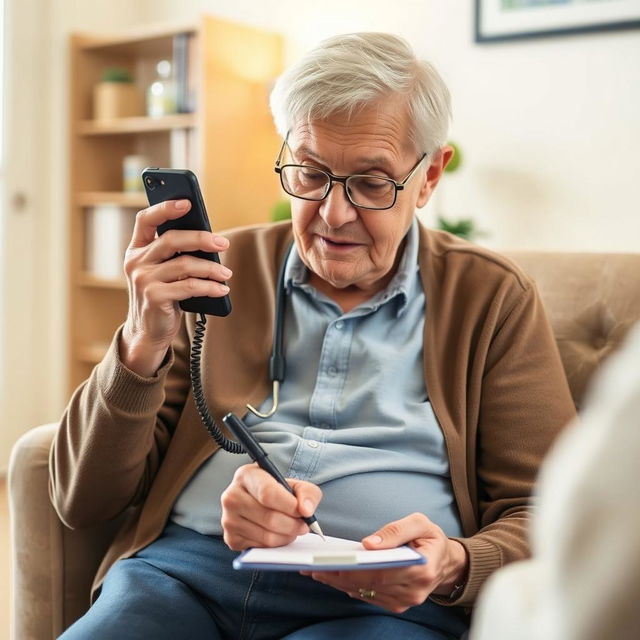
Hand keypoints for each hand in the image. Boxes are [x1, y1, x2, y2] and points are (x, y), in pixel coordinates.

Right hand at [120, 199, 231, 375]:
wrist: (148, 331)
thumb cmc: (162, 295)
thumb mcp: (164, 271)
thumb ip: (176, 254)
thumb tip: (209, 239)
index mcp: (137, 248)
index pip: (145, 220)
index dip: (165, 208)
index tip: (187, 203)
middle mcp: (136, 261)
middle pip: (172, 240)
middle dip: (201, 239)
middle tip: (223, 244)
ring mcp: (143, 279)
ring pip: (185, 265)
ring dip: (211, 268)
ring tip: (226, 273)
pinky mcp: (154, 297)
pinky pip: (189, 286)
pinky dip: (209, 287)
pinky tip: (221, 289)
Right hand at [220, 464, 322, 549]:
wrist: (261, 504)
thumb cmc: (278, 492)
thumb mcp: (295, 485)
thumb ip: (307, 493)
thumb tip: (306, 510)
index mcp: (246, 475)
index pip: (267, 493)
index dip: (289, 506)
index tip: (303, 512)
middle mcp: (232, 496)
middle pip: (269, 517)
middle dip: (292, 524)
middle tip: (303, 525)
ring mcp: (228, 519)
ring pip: (266, 536)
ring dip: (287, 536)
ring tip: (292, 529)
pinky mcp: (231, 538)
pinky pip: (260, 547)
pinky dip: (276, 544)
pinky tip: (279, 535)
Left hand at [300, 512, 467, 612]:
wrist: (446, 562)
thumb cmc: (431, 539)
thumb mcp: (420, 523)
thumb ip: (397, 530)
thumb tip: (369, 543)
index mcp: (421, 569)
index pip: (381, 572)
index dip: (354, 568)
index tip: (331, 562)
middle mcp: (412, 591)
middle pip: (368, 584)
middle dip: (338, 575)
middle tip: (313, 566)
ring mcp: (404, 601)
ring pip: (364, 592)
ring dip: (338, 582)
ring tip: (315, 570)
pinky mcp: (395, 604)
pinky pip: (367, 596)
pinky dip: (347, 586)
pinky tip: (332, 576)